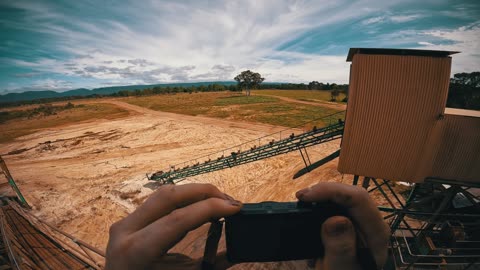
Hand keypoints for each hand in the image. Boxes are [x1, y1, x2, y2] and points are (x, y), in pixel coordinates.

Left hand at [105, 183, 241, 269]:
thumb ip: (211, 264)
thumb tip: (239, 250)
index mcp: (136, 250)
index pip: (178, 219)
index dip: (210, 208)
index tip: (236, 207)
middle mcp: (125, 230)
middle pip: (169, 195)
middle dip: (204, 192)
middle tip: (230, 201)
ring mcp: (125, 223)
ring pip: (164, 194)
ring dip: (194, 193)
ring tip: (219, 202)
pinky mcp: (129, 222)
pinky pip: (158, 202)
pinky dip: (183, 201)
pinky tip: (201, 206)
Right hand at [296, 182, 389, 269]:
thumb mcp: (341, 268)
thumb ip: (341, 248)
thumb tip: (335, 220)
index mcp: (375, 232)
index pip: (358, 199)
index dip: (332, 191)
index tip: (308, 197)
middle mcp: (370, 223)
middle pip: (351, 193)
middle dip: (325, 190)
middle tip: (301, 197)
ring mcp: (361, 222)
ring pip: (344, 196)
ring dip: (323, 193)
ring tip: (303, 199)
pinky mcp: (350, 222)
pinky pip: (338, 204)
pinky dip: (322, 201)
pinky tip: (309, 205)